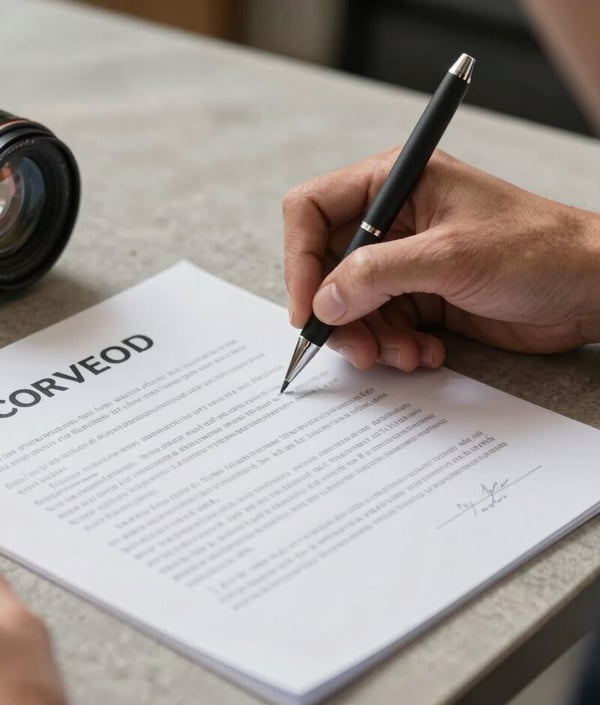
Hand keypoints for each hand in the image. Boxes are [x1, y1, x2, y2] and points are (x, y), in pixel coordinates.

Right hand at [283, 149, 599, 369]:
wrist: (589, 290)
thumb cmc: (536, 249)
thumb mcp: (450, 256)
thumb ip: (378, 275)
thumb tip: (322, 301)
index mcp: (394, 183)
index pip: (313, 211)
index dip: (300, 259)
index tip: (306, 307)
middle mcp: (391, 221)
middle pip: (326, 268)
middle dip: (338, 313)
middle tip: (357, 347)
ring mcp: (403, 262)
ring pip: (350, 306)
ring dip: (369, 338)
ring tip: (402, 355)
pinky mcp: (418, 297)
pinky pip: (381, 327)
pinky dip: (394, 347)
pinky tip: (425, 353)